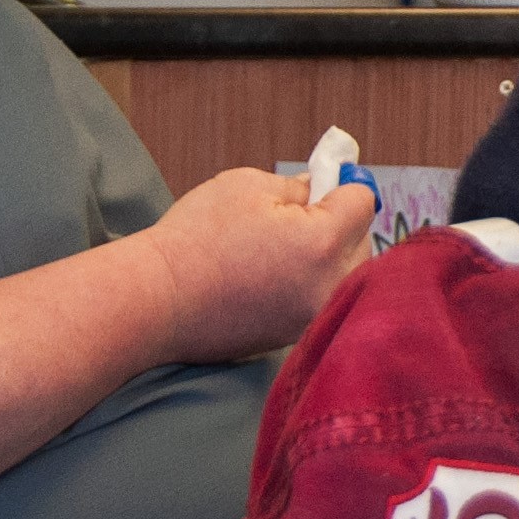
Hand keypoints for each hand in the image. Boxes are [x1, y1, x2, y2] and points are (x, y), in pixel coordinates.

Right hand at [136, 167, 380, 364]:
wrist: (155, 300)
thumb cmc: (196, 237)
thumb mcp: (249, 187)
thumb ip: (299, 186)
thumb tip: (322, 188)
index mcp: (324, 244)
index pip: (363, 203)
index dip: (341, 185)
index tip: (321, 180)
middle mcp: (329, 287)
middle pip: (362, 241)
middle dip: (340, 221)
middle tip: (299, 211)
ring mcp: (312, 318)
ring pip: (346, 275)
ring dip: (330, 255)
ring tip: (284, 245)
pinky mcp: (294, 338)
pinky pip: (321, 300)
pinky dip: (310, 283)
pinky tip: (275, 274)